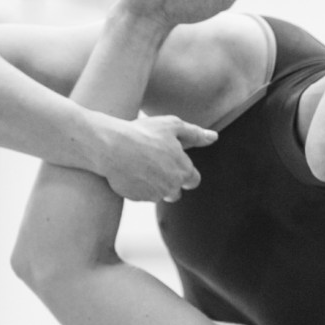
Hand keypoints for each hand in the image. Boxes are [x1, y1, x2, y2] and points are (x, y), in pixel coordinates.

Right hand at [98, 114, 217, 201]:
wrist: (111, 146)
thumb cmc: (143, 133)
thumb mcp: (172, 126)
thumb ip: (195, 134)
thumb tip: (213, 137)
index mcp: (184, 170)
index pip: (193, 180)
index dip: (185, 172)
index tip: (173, 163)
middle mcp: (172, 186)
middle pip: (176, 191)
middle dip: (169, 181)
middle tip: (154, 164)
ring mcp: (154, 194)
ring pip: (158, 194)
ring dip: (153, 184)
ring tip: (140, 165)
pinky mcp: (137, 198)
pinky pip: (141, 195)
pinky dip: (138, 186)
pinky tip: (129, 171)